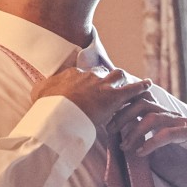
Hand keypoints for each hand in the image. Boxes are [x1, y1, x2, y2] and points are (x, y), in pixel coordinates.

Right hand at [31, 63, 151, 138]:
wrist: (59, 113)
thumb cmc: (48, 106)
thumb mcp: (37, 94)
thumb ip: (40, 90)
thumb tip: (38, 89)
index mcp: (71, 75)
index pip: (80, 74)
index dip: (84, 80)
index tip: (85, 86)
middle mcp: (88, 76)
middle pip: (99, 73)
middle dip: (104, 78)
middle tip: (106, 86)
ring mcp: (102, 85)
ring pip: (116, 76)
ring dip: (121, 80)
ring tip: (127, 83)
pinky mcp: (114, 96)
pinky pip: (132, 89)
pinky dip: (141, 87)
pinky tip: (148, 84)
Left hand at [114, 94, 186, 186]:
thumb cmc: (183, 170)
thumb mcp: (153, 158)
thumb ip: (138, 146)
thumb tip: (115, 142)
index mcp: (163, 121)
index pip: (140, 104)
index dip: (121, 110)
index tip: (107, 125)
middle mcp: (173, 119)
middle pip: (144, 103)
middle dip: (123, 115)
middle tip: (111, 131)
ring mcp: (184, 126)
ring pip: (154, 116)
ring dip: (135, 130)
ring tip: (125, 146)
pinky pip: (169, 133)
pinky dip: (152, 141)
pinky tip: (141, 152)